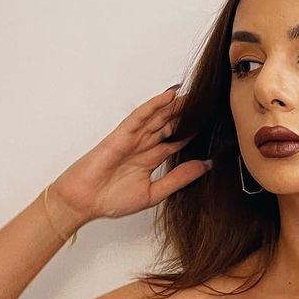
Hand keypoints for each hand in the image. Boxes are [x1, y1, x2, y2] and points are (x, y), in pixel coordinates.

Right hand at [50, 85, 208, 221]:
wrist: (84, 203)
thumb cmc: (111, 200)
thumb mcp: (154, 193)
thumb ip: (178, 178)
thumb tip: (205, 166)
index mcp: (150, 158)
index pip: (177, 140)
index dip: (194, 131)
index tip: (214, 123)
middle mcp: (143, 145)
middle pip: (169, 124)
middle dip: (187, 114)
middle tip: (210, 102)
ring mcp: (132, 138)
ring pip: (158, 117)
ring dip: (175, 106)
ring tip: (195, 94)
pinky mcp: (121, 135)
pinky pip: (140, 116)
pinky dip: (154, 105)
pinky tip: (169, 96)